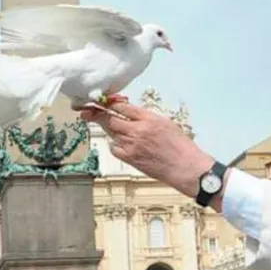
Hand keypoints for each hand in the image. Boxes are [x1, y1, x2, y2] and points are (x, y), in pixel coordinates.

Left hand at [80, 103, 213, 197]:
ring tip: (107, 126)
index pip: (122, 106)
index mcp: (149, 118)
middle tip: (85, 111)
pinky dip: (115, 144)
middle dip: (95, 114)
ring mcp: (132, 145)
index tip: (100, 101)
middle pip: (109, 118)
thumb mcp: (166, 124)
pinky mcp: (130, 158)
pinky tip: (122, 144)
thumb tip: (130, 114)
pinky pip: (114, 148)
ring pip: (111, 132)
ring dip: (107, 128)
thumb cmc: (180, 146)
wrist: (186, 167)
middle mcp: (138, 130)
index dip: (108, 103)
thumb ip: (146, 118)